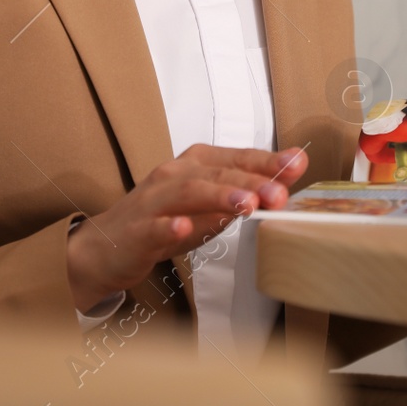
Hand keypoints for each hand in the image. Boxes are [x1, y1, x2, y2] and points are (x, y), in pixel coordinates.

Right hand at [65, 144, 307, 312]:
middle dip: (250, 181)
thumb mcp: (209, 207)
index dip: (266, 161)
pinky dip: (169, 226)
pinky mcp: (137, 230)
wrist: (108, 247)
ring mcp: (153, 201)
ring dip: (218, 196)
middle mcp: (174, 175)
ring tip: (246, 204)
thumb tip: (287, 178)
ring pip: (188, 193)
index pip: (236, 158)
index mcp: (195, 164)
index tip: (298, 163)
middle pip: (216, 173)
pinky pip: (153, 227)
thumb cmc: (165, 221)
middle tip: (279, 194)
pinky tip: (184, 229)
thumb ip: (244, 192)